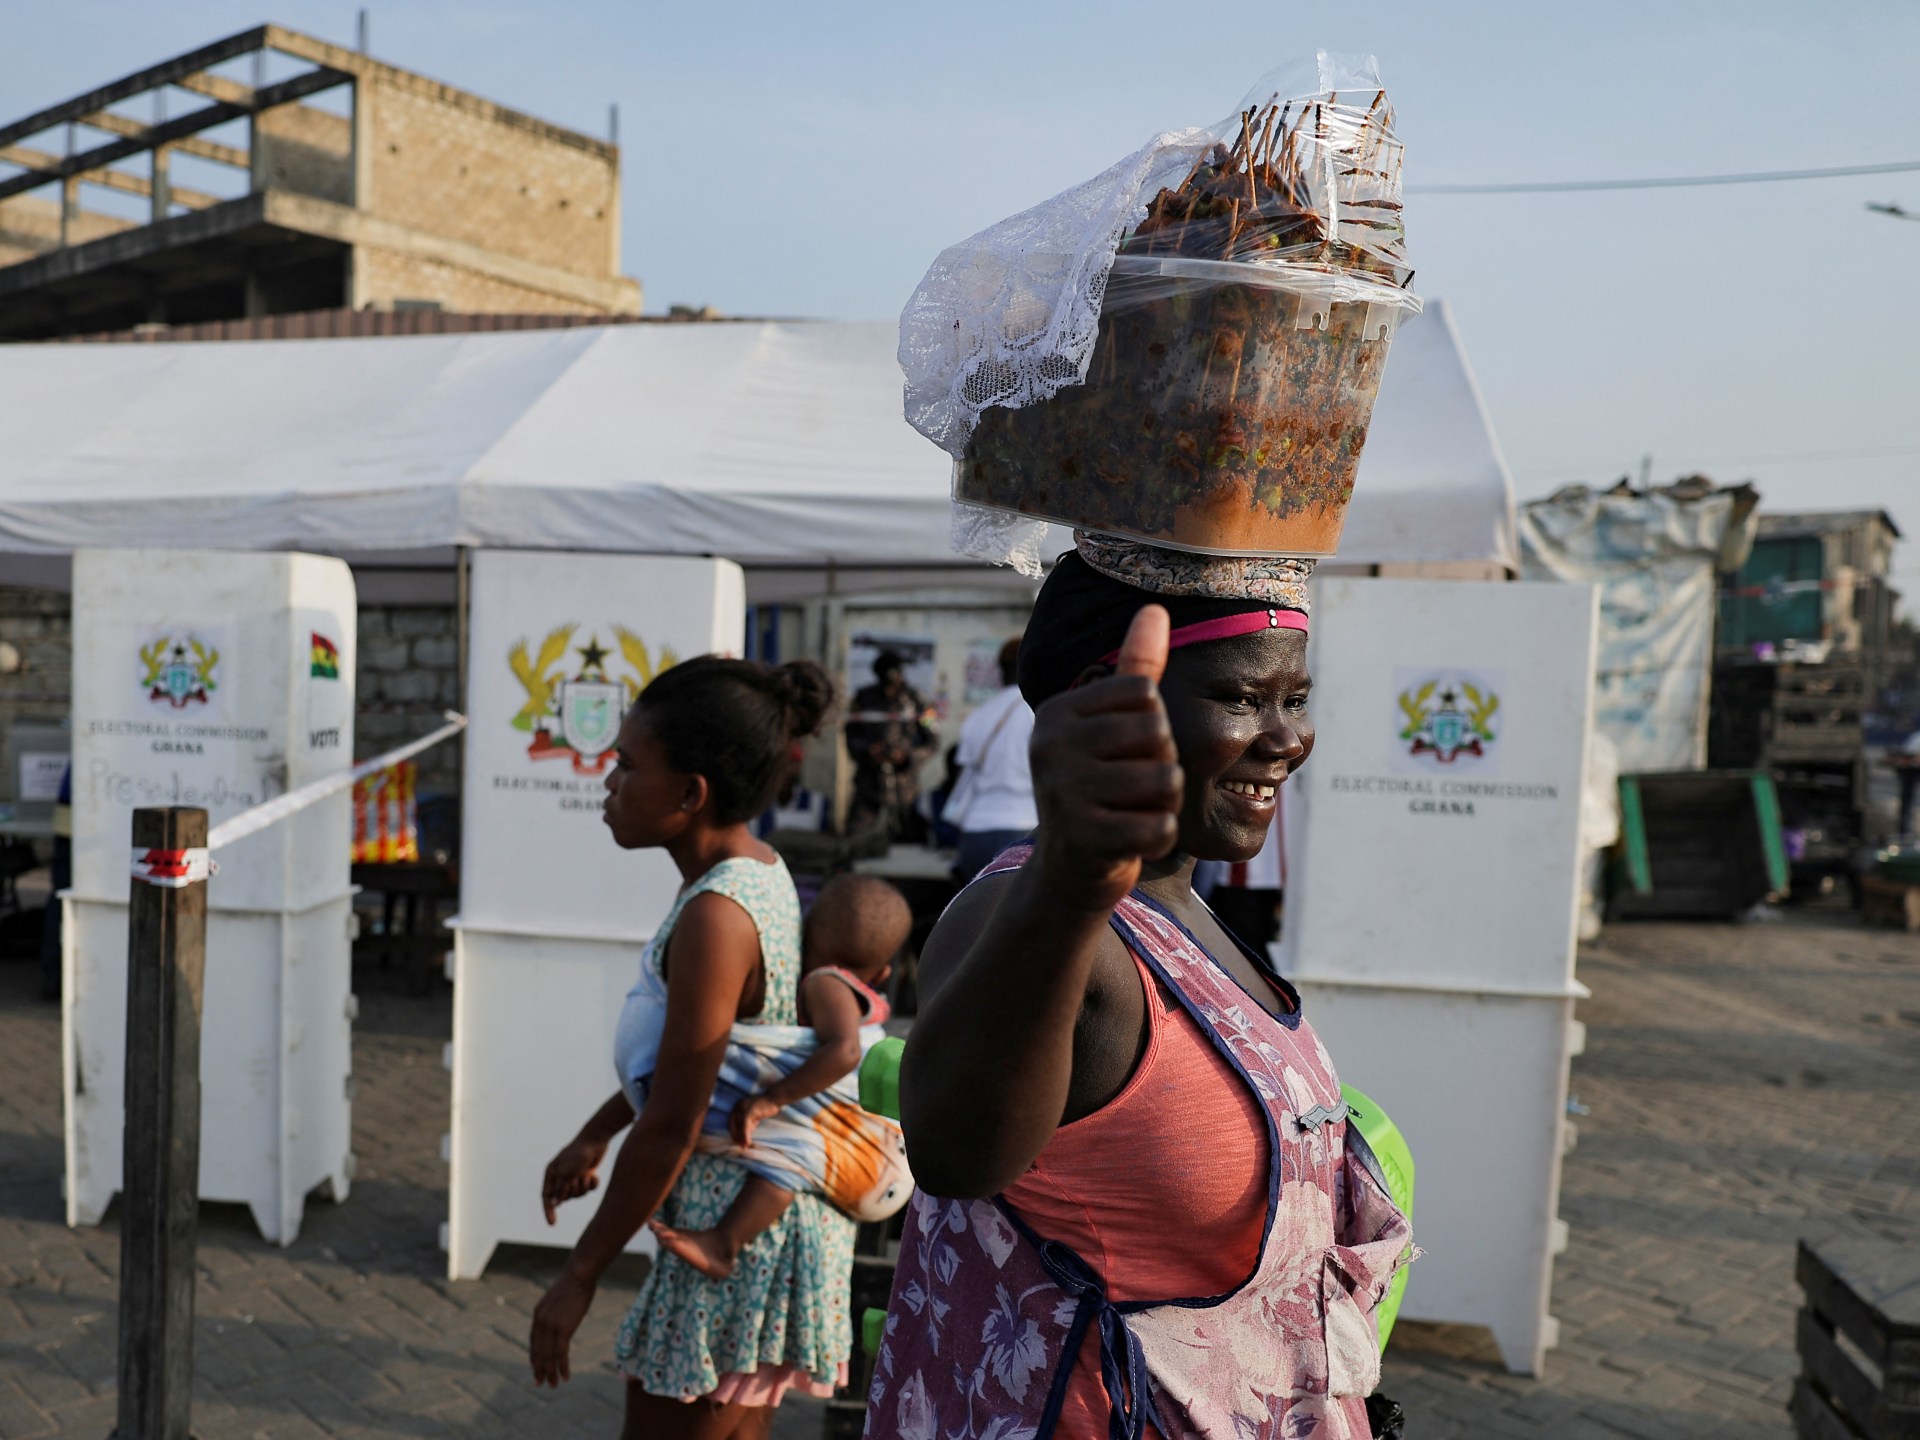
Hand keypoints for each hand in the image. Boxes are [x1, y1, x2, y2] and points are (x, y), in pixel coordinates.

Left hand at [529, 1269, 594, 1386]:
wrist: (579, 1275)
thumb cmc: (574, 1283)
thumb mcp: (559, 1298)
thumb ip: (556, 1311)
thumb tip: (561, 1316)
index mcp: (538, 1315)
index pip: (534, 1342)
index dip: (535, 1357)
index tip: (536, 1368)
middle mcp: (540, 1322)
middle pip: (538, 1352)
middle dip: (539, 1370)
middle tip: (540, 1383)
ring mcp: (550, 1327)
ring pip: (548, 1356)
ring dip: (550, 1373)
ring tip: (553, 1385)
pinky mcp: (563, 1329)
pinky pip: (561, 1354)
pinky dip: (562, 1367)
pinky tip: (565, 1376)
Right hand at [541, 1134, 608, 1224]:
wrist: (597, 1139)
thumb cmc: (579, 1154)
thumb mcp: (568, 1173)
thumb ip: (561, 1189)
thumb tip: (555, 1205)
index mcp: (551, 1173)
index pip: (546, 1196)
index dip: (548, 1211)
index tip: (552, 1225)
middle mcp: (561, 1175)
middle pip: (564, 1197)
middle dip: (573, 1192)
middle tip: (579, 1178)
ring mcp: (574, 1176)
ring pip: (577, 1195)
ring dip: (583, 1187)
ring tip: (586, 1175)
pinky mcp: (586, 1176)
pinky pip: (588, 1190)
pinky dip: (592, 1184)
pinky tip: (594, 1175)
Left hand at [730, 1092, 781, 1146]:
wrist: (774, 1098)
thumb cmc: (765, 1106)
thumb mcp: (754, 1116)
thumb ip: (748, 1124)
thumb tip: (743, 1137)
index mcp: (737, 1106)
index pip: (731, 1122)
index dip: (734, 1133)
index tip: (737, 1142)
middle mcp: (737, 1106)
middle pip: (732, 1125)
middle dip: (736, 1137)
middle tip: (741, 1146)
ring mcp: (742, 1108)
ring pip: (739, 1127)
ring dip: (741, 1138)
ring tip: (744, 1146)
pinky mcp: (749, 1112)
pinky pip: (745, 1126)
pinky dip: (746, 1135)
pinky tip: (748, 1142)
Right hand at [1028, 605, 1179, 913]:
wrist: (1067, 871)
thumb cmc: (1100, 789)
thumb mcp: (1110, 728)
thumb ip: (1135, 669)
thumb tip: (1155, 609)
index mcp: (1058, 711)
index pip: (1145, 693)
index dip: (1153, 728)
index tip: (1122, 753)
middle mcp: (1051, 744)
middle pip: (1159, 735)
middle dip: (1161, 767)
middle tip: (1128, 790)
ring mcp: (1063, 791)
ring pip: (1166, 782)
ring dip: (1162, 806)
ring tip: (1128, 814)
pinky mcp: (1083, 837)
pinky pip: (1161, 828)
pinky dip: (1157, 839)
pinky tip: (1127, 842)